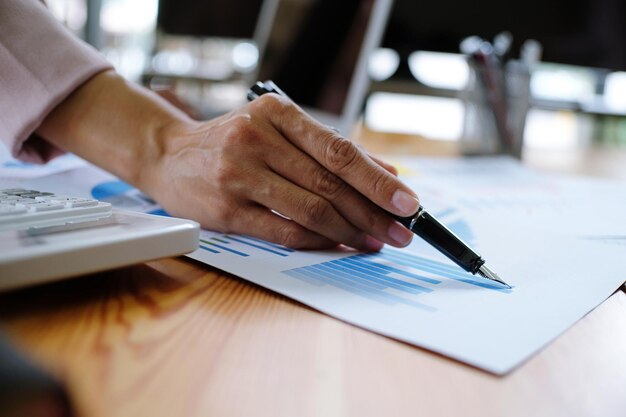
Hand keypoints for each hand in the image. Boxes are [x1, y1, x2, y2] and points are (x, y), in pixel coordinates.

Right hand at [143, 93, 418, 250]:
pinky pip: (284, 231)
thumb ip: (328, 150)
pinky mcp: (227, 209)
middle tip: (401, 231)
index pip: (338, 150)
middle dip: (373, 212)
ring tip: (374, 241)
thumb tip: (386, 173)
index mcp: (276, 113)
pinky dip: (318, 240)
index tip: (407, 202)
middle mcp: (256, 139)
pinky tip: (338, 244)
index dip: (377, 179)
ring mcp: (238, 175)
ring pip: (310, 209)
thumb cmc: (234, 142)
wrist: (169, 155)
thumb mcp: (278, 131)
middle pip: (329, 183)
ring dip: (350, 231)